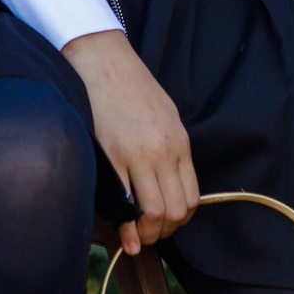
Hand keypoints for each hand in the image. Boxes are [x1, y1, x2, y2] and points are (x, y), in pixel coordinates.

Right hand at [62, 30, 196, 252]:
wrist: (102, 59)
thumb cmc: (133, 86)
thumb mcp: (165, 116)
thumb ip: (171, 150)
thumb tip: (168, 184)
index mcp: (179, 143)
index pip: (190, 199)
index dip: (178, 220)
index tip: (165, 224)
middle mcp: (163, 152)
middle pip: (174, 211)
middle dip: (162, 232)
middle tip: (148, 234)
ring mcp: (137, 155)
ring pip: (152, 212)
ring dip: (144, 231)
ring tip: (133, 233)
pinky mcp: (110, 154)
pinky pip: (122, 199)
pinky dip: (122, 219)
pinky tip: (117, 223)